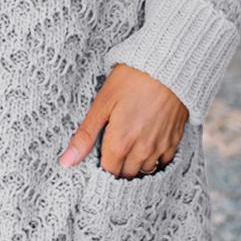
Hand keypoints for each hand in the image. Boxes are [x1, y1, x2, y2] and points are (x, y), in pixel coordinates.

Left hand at [59, 63, 188, 178]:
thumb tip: (65, 162)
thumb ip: (85, 135)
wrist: (167, 65)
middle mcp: (142, 151)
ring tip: (129, 146)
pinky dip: (155, 158)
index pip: (108, 173)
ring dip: (135, 165)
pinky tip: (148, 144)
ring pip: (145, 170)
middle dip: (118, 167)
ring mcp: (161, 147)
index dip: (101, 167)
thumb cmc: (132, 78)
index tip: (99, 156)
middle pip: (126, 175)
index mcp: (120, 143)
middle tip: (113, 150)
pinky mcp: (175, 140)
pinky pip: (164, 162)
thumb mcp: (102, 103)